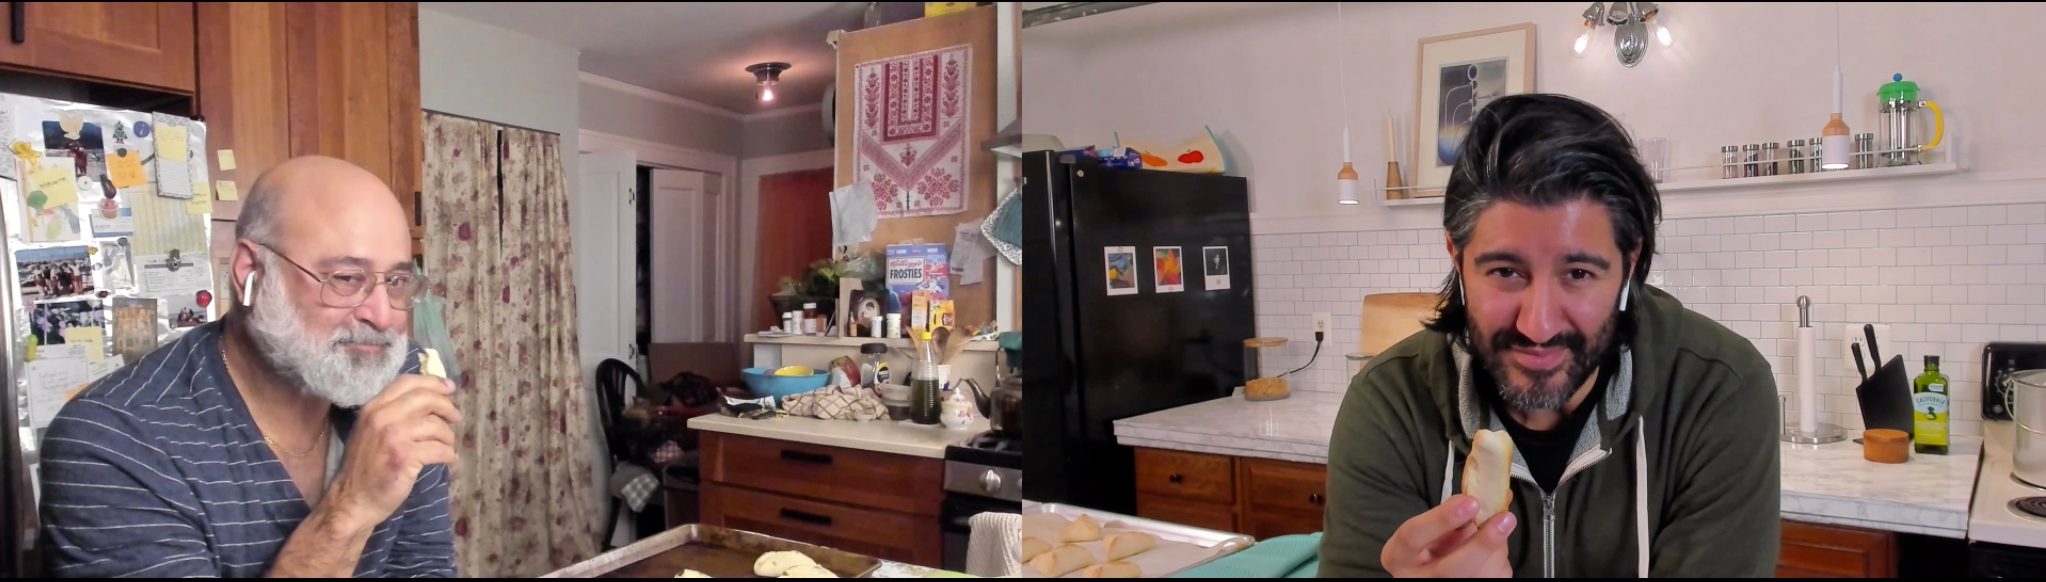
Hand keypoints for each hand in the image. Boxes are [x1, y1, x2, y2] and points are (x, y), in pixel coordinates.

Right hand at [321, 375, 461, 530]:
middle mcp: (381, 417)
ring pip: (435, 425)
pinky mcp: (404, 457)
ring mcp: (392, 437)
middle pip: (425, 399)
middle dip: (446, 407)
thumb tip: (430, 398)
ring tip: (446, 445)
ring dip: (448, 436)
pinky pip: (439, 449)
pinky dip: (449, 454)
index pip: (407, 382)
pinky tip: (448, 459)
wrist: (353, 500)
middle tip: (456, 417)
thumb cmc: (366, 467)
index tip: (450, 388)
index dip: (433, 382)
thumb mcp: (372, 431)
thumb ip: (393, 413)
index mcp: (373, 408)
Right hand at [1382, 494, 1515, 577]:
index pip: (1413, 536)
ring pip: (1480, 573)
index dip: (1442, 519)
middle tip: (1505, 519)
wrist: (1430, 575)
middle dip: (1482, 544)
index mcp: (1399, 556)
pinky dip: (1499, 559)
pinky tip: (1491, 553)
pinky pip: (1494, 576)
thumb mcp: (1429, 530)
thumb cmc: (1428, 548)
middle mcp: (1417, 580)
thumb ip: (1450, 513)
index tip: (1470, 502)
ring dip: (1496, 548)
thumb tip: (1491, 494)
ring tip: (1494, 531)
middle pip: (1452, 568)